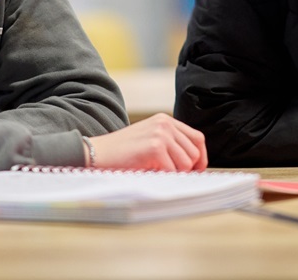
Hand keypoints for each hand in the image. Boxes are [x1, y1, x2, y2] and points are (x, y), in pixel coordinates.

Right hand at [91, 113, 207, 171]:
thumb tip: (193, 164)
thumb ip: (170, 144)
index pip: (197, 138)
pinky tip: (149, 172)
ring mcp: (160, 134)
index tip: (196, 170)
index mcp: (165, 120)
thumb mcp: (149, 140)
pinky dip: (163, 177)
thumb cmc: (121, 152)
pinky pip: (172, 170)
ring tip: (156, 172)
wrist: (96, 153)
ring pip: (186, 163)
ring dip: (174, 174)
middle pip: (194, 152)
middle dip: (187, 169)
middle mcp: (165, 123)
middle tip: (172, 176)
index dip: (200, 157)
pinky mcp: (155, 147)